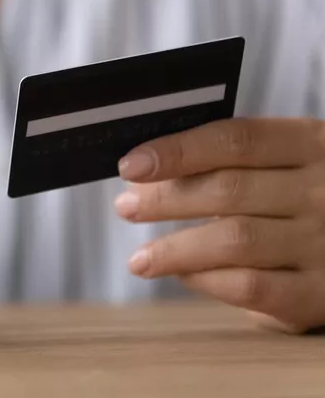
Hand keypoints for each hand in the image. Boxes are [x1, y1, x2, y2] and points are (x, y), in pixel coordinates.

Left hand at [115, 118, 324, 332]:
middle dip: (166, 199)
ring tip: (140, 258)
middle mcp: (320, 190)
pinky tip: (183, 275)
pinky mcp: (320, 292)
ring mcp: (323, 242)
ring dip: (175, 250)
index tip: (131, 166)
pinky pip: (253, 286)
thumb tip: (149, 170)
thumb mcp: (288, 160)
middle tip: (127, 207)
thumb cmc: (310, 196)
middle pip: (228, 189)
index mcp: (309, 144)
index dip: (177, 151)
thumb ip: (230, 159)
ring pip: (235, 240)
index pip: (234, 140)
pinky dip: (208, 280)